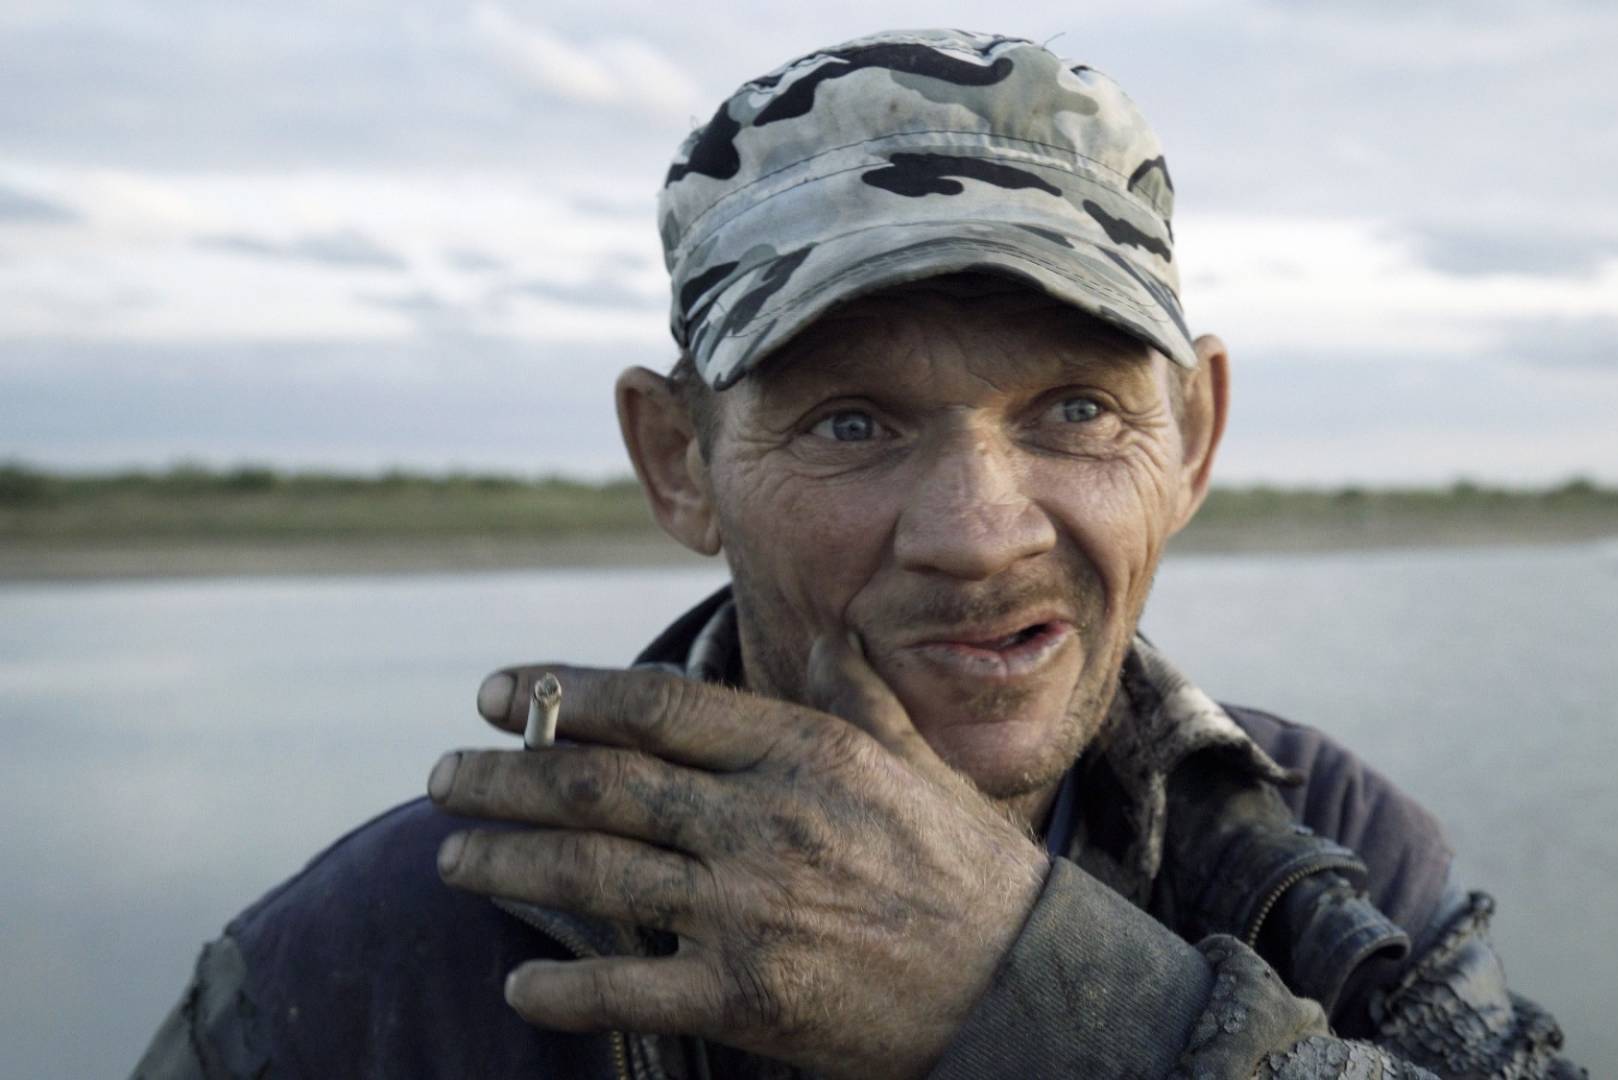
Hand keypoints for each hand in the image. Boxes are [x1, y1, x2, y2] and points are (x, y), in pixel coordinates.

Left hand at [426, 634, 1049, 1079]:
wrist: (1016, 982)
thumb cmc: (963, 866)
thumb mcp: (914, 760)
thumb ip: (855, 693)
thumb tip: (826, 631)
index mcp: (801, 752)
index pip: (655, 706)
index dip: (564, 694)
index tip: (500, 691)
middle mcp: (763, 821)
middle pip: (599, 786)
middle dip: (502, 777)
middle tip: (441, 776)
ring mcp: (749, 909)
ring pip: (594, 873)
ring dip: (505, 861)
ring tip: (449, 858)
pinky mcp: (745, 995)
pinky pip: (626, 989)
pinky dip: (561, 987)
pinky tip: (520, 983)